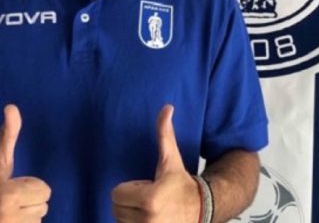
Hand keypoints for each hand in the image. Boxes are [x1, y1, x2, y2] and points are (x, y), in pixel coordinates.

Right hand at [0, 105, 50, 222]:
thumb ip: (8, 133)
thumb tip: (12, 107)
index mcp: (7, 196)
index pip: (45, 191)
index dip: (31, 185)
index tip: (12, 184)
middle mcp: (6, 218)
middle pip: (43, 207)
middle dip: (29, 201)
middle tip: (8, 198)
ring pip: (37, 221)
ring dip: (26, 216)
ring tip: (6, 210)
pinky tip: (6, 221)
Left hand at [111, 105, 200, 222]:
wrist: (201, 208)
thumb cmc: (182, 183)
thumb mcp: (171, 159)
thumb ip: (165, 134)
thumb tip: (167, 108)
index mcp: (150, 199)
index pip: (116, 193)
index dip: (130, 188)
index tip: (146, 186)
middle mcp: (147, 220)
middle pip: (116, 209)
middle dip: (129, 202)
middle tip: (148, 198)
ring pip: (121, 222)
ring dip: (131, 215)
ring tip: (149, 209)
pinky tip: (148, 218)